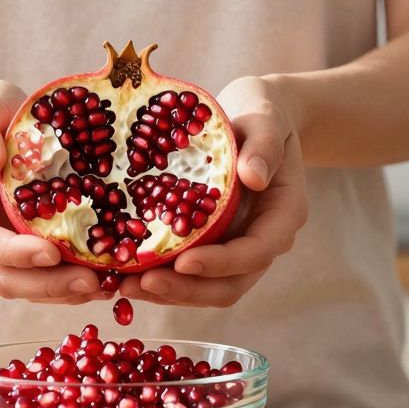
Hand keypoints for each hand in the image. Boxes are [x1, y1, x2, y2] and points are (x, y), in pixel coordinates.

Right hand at [0, 80, 102, 302]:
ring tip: (107, 286)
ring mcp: (0, 246)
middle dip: (47, 285)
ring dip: (64, 293)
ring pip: (26, 286)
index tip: (52, 253)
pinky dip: (72, 285)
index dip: (14, 253)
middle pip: (4, 277)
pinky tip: (106, 279)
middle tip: (92, 281)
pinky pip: (44, 278)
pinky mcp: (23, 249)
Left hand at [121, 75, 308, 306]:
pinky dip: (162, 277)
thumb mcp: (267, 119)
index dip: (221, 263)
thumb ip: (264, 146)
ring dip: (169, 293)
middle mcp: (263, 241)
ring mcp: (237, 247)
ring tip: (125, 286)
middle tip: (141, 284)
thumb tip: (255, 177)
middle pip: (230, 285)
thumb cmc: (263, 114)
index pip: (256, 252)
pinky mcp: (213, 245)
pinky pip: (190, 273)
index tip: (183, 262)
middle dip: (186, 291)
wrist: (255, 117)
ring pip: (208, 288)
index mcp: (283, 215)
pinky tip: (126, 273)